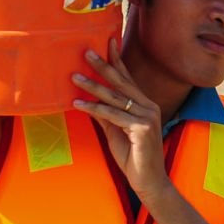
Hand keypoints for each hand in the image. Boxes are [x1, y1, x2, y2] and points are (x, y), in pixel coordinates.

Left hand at [72, 38, 168, 201]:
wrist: (149, 182)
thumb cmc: (133, 157)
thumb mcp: (115, 132)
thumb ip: (105, 115)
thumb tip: (88, 100)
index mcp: (145, 105)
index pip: (128, 79)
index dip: (117, 60)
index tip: (108, 42)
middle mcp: (149, 106)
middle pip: (122, 82)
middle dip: (103, 66)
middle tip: (86, 52)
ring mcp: (147, 117)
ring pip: (115, 98)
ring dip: (92, 86)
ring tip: (74, 76)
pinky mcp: (142, 129)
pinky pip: (112, 115)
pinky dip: (94, 109)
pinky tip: (78, 104)